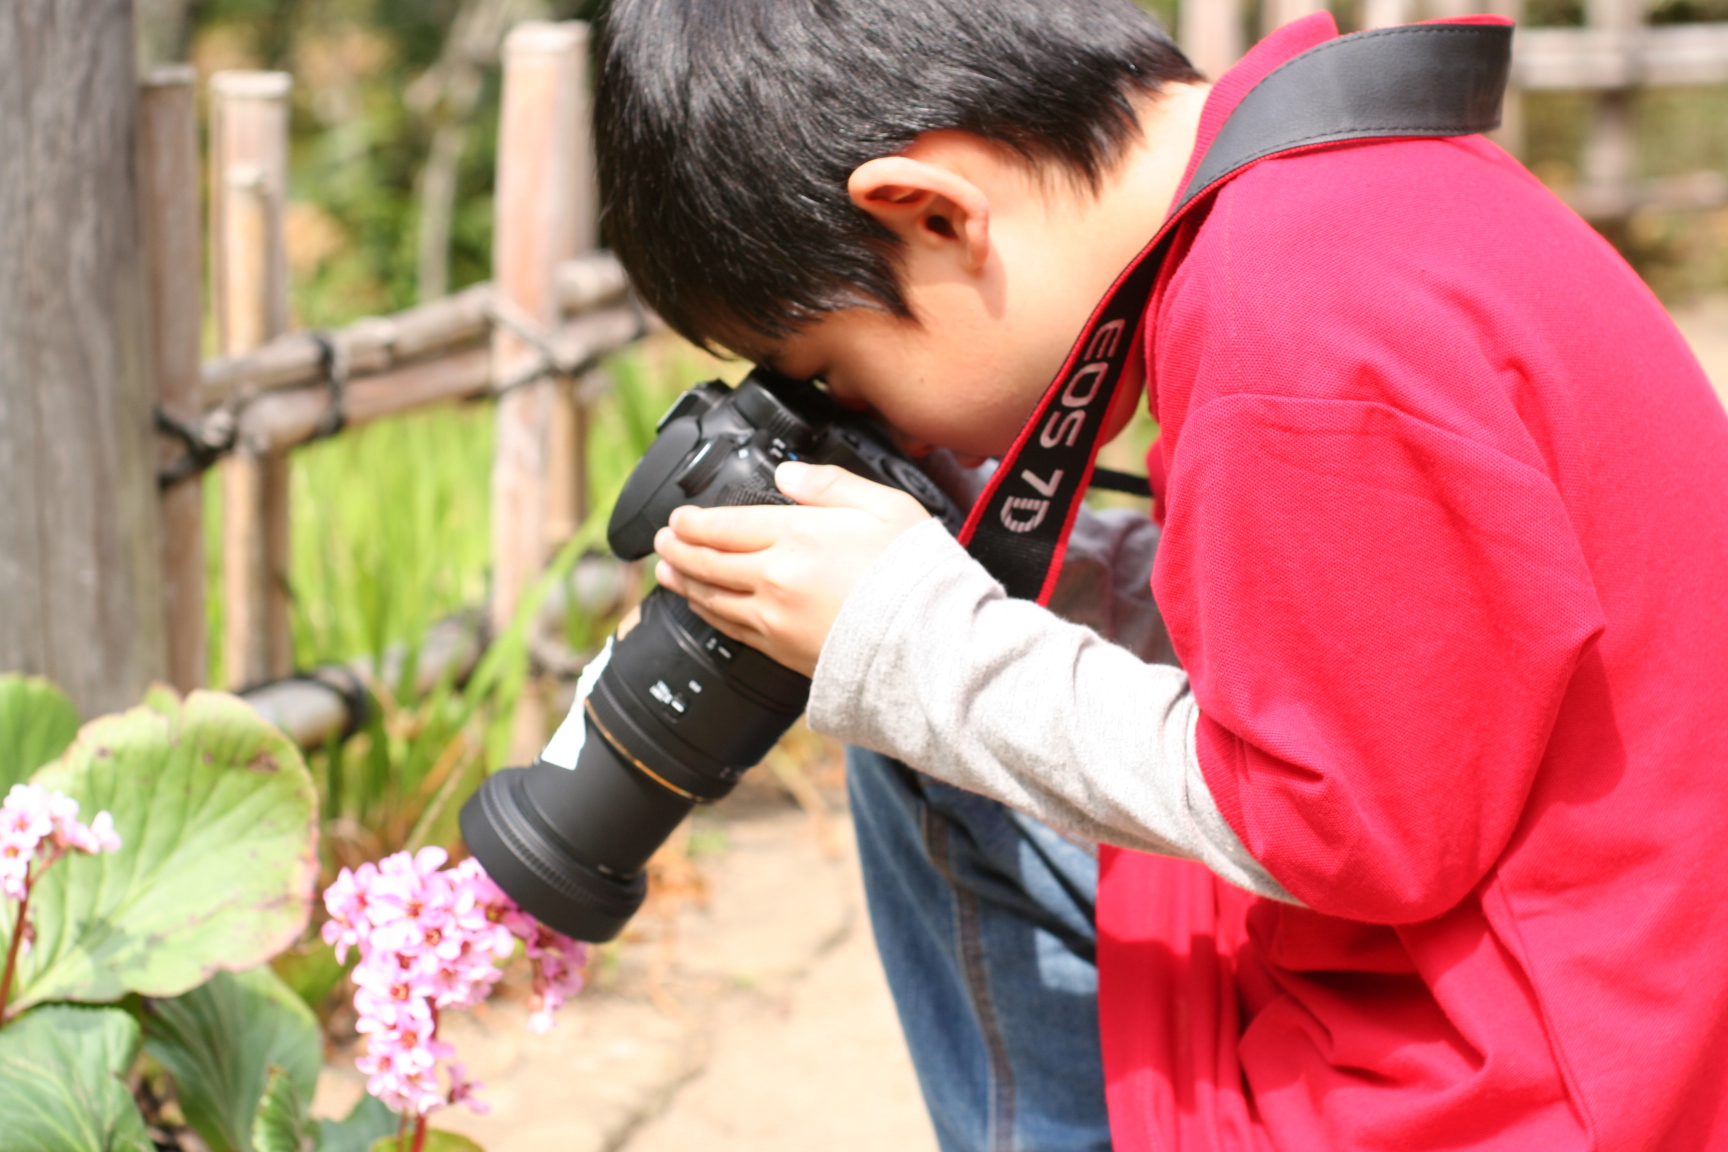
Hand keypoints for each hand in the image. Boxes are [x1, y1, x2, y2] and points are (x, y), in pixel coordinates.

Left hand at [652, 461, 931, 675]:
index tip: (677, 518)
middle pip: (709, 562)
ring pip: (713, 598)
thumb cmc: (916, 575)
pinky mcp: (783, 651)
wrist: (929, 645)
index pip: (725, 525)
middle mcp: (776, 577)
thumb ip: (831, 484)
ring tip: (668, 573)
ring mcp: (775, 618)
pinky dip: (709, 615)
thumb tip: (788, 472)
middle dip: (679, 549)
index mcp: (798, 535)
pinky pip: (731, 630)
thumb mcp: (885, 507)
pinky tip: (703, 608)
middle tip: (662, 541)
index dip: (693, 521)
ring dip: (685, 583)